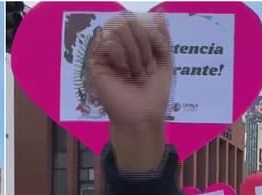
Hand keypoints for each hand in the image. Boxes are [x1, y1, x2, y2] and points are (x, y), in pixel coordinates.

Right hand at [87, 14, 171, 169]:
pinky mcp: (96, 62)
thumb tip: (161, 12)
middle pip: (129, 21)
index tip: (159, 55)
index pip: (141, 20)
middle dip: (144, 45)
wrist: (143, 115)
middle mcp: (120, 45)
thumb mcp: (165, 61)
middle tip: (146, 69)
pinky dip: (121, 55)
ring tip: (136, 73)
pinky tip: (123, 71)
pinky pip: (107, 41)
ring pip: (119, 28)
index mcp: (135, 43)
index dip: (153, 34)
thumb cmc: (154, 92)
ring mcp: (107, 53)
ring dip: (135, 52)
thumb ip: (162, 36)